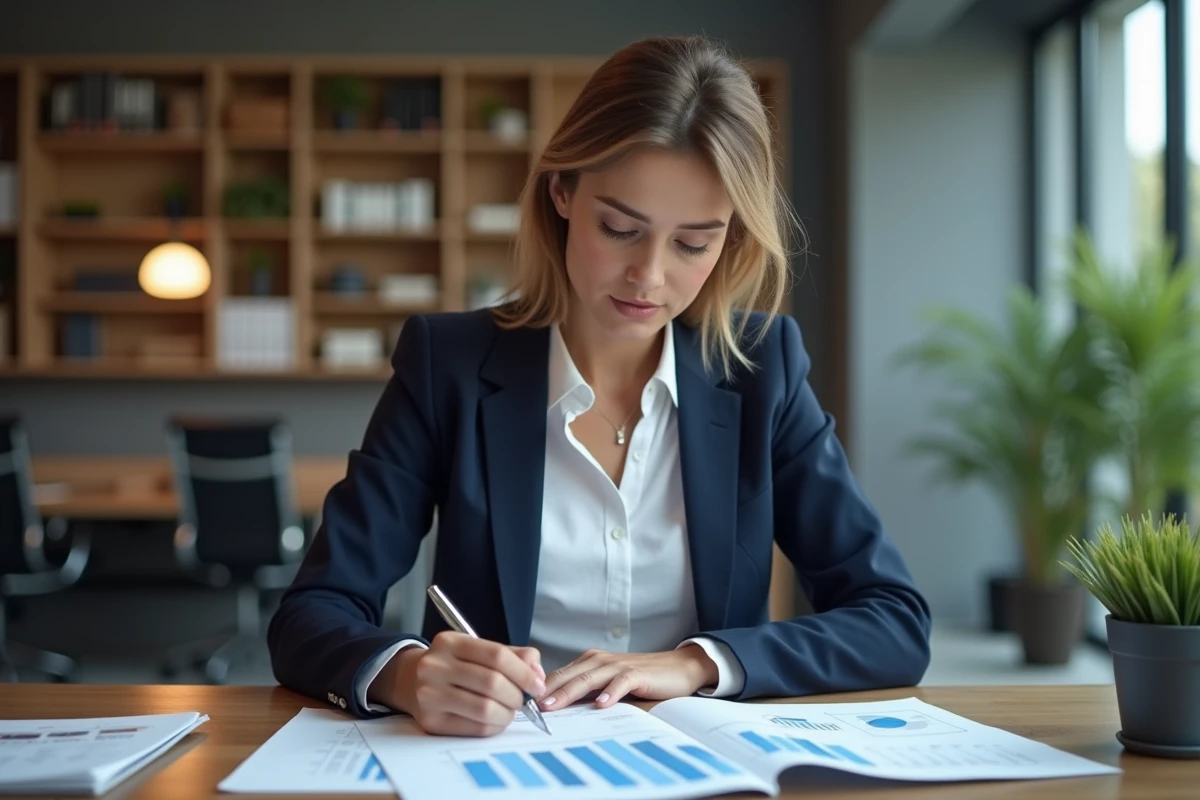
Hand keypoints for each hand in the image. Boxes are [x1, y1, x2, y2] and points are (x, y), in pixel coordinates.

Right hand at [375, 632, 544, 736]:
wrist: (410, 681)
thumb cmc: (454, 666)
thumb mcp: (478, 650)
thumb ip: (513, 656)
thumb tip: (538, 674)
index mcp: (449, 642)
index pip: (497, 656)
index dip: (524, 672)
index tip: (538, 684)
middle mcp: (435, 666)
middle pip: (493, 683)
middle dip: (518, 695)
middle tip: (524, 700)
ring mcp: (429, 695)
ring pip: (485, 709)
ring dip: (508, 713)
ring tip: (509, 710)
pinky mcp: (431, 721)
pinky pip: (475, 728)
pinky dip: (495, 726)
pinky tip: (495, 720)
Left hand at [538, 644, 717, 710]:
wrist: (677, 668)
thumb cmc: (641, 677)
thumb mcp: (608, 683)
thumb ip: (586, 691)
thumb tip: (557, 707)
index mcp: (590, 662)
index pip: (559, 675)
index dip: (541, 688)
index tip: (523, 703)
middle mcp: (600, 660)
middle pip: (569, 675)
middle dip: (547, 690)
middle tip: (529, 706)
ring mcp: (619, 665)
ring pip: (589, 678)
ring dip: (569, 692)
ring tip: (553, 705)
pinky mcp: (638, 673)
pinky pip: (621, 682)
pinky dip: (610, 692)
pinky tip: (601, 704)